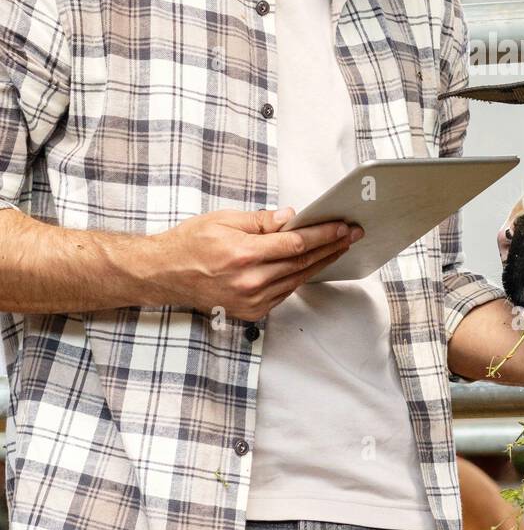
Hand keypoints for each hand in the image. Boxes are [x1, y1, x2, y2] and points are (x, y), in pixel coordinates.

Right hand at [151, 206, 363, 320]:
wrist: (164, 274)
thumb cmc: (191, 242)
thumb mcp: (224, 219)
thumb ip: (262, 221)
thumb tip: (293, 218)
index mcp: (243, 255)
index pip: (296, 244)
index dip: (323, 235)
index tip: (343, 227)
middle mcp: (250, 282)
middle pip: (302, 263)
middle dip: (331, 247)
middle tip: (352, 235)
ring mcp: (251, 301)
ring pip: (297, 279)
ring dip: (321, 263)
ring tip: (339, 247)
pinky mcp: (251, 312)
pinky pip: (284, 292)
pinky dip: (300, 277)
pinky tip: (313, 265)